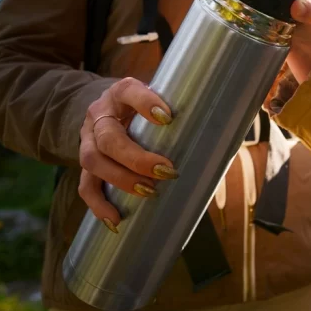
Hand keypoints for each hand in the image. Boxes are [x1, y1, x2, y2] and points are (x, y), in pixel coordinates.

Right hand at [78, 78, 178, 231]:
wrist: (110, 107)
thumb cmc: (145, 106)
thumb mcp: (160, 97)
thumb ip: (183, 110)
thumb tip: (226, 134)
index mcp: (121, 92)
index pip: (129, 91)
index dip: (145, 103)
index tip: (167, 117)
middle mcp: (101, 114)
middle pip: (109, 136)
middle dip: (136, 157)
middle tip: (165, 170)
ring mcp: (88, 138)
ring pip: (93, 160)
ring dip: (121, 180)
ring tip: (149, 192)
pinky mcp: (86, 162)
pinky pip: (85, 185)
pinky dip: (99, 204)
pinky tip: (115, 220)